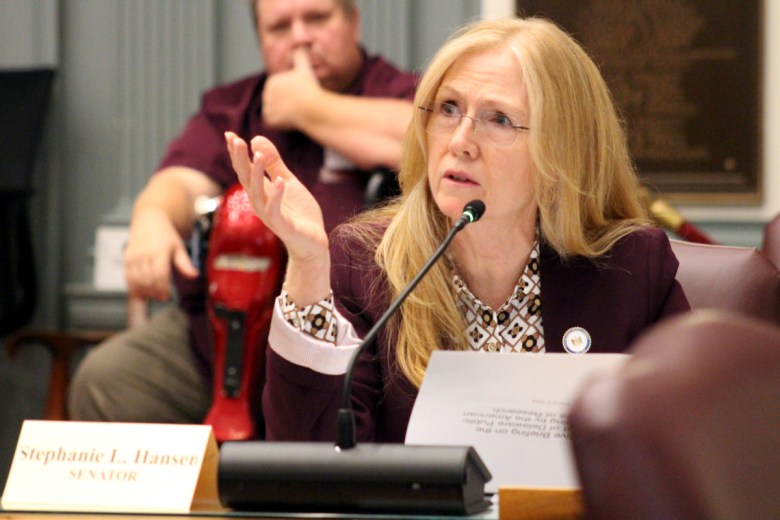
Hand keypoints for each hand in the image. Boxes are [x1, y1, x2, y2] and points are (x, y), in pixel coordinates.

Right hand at [124, 210, 198, 300]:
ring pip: (136, 280)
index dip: (163, 287)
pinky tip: (141, 291)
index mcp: (159, 251)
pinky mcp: (126, 258)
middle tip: (162, 297)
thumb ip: (185, 264)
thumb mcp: (179, 247)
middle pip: (147, 280)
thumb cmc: (166, 235)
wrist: (149, 220)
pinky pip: (128, 277)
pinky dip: (134, 287)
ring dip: (144, 291)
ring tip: (153, 295)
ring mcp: (133, 256)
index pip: (159, 274)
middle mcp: (144, 254)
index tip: (167, 295)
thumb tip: (195, 276)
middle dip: (155, 292)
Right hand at [225, 131, 328, 264]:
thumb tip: (256, 139)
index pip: (245, 169)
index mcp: (261, 191)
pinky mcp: (283, 226)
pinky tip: (280, 181)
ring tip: (259, 154)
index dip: (237, 153)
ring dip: (257, 173)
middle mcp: (260, 202)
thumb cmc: (299, 213)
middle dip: (240, 159)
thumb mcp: (288, 182)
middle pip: (246, 178)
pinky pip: (275, 210)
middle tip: (236, 139)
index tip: (229, 134)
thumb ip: (275, 164)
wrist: (313, 242)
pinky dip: (277, 196)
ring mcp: (270, 215)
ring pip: (257, 193)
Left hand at [262, 48, 321, 129]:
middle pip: (277, 103)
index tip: (300, 95)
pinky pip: (274, 124)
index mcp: (272, 81)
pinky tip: (292, 121)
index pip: (280, 93)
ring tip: (297, 112)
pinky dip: (282, 125)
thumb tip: (298, 22)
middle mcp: (266, 94)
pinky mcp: (269, 121)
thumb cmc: (311, 88)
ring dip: (285, 116)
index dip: (292, 96)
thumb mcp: (304, 67)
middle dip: (287, 106)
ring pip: (276, 114)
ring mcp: (267, 108)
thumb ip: (300, 49)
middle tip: (300, 105)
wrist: (314, 108)